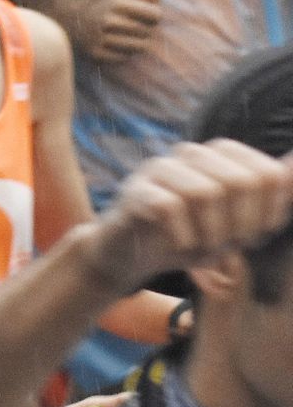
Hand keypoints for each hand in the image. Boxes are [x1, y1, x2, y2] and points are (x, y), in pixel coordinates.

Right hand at [68, 0, 161, 62]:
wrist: (71, 20)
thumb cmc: (103, 2)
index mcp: (116, 3)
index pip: (153, 14)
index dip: (156, 16)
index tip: (150, 17)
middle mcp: (108, 21)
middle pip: (146, 32)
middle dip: (149, 31)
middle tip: (142, 28)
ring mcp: (101, 39)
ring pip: (137, 47)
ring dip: (139, 43)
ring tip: (134, 37)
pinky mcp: (96, 53)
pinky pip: (123, 58)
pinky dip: (126, 53)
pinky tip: (121, 46)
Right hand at [82, 139, 292, 293]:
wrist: (132, 254)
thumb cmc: (190, 236)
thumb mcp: (241, 221)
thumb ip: (274, 193)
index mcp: (220, 154)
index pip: (267, 174)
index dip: (269, 212)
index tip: (255, 236)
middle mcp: (191, 152)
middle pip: (239, 181)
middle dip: (241, 224)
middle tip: (230, 246)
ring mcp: (159, 168)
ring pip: (205, 192)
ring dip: (211, 232)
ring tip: (205, 249)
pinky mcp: (134, 190)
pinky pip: (169, 206)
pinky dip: (183, 235)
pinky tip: (181, 247)